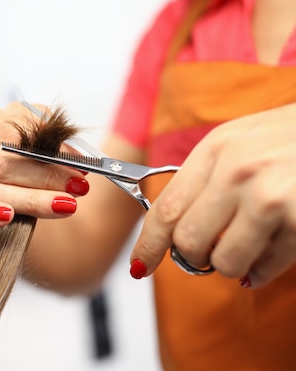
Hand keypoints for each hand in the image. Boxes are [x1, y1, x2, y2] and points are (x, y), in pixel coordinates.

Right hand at [0, 100, 88, 230]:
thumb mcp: (21, 137)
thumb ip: (44, 134)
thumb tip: (69, 149)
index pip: (8, 132)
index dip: (46, 148)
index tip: (80, 165)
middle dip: (44, 177)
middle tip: (77, 189)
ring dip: (29, 200)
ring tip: (63, 206)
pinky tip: (8, 217)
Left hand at [131, 103, 295, 288]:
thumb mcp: (244, 141)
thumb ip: (208, 179)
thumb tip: (174, 229)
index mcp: (217, 148)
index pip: (167, 208)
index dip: (149, 244)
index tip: (140, 265)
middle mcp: (237, 170)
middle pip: (188, 241)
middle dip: (195, 257)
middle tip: (210, 253)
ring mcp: (269, 196)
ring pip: (225, 261)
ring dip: (233, 264)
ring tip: (249, 247)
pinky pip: (264, 268)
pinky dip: (263, 270)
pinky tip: (272, 253)